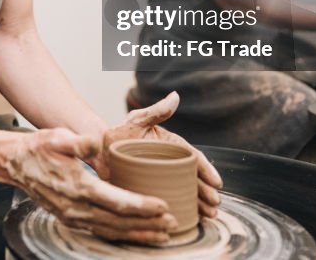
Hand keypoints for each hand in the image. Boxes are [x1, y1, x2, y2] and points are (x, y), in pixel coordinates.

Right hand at [0, 128, 178, 245]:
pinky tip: (137, 234)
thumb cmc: (39, 148)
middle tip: (173, 224)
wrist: (15, 164)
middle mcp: (77, 207)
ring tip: (162, 235)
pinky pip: (102, 232)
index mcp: (78, 187)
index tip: (163, 205)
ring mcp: (74, 217)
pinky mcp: (72, 219)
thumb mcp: (57, 137)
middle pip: (120, 222)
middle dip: (148, 225)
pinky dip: (123, 236)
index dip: (142, 206)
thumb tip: (94, 144)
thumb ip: (78, 142)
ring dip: (139, 234)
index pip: (117, 202)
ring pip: (112, 232)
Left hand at [95, 91, 222, 218]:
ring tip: (209, 214)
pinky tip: (191, 218)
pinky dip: (182, 209)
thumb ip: (156, 112)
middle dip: (206, 192)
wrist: (99, 148)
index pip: (193, 159)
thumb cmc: (120, 132)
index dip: (206, 170)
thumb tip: (175, 96)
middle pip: (193, 179)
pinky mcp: (150, 190)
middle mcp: (169, 164)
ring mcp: (161, 178)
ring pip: (185, 191)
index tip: (217, 183)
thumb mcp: (137, 120)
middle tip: (215, 204)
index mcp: (171, 146)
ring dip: (199, 203)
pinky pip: (168, 201)